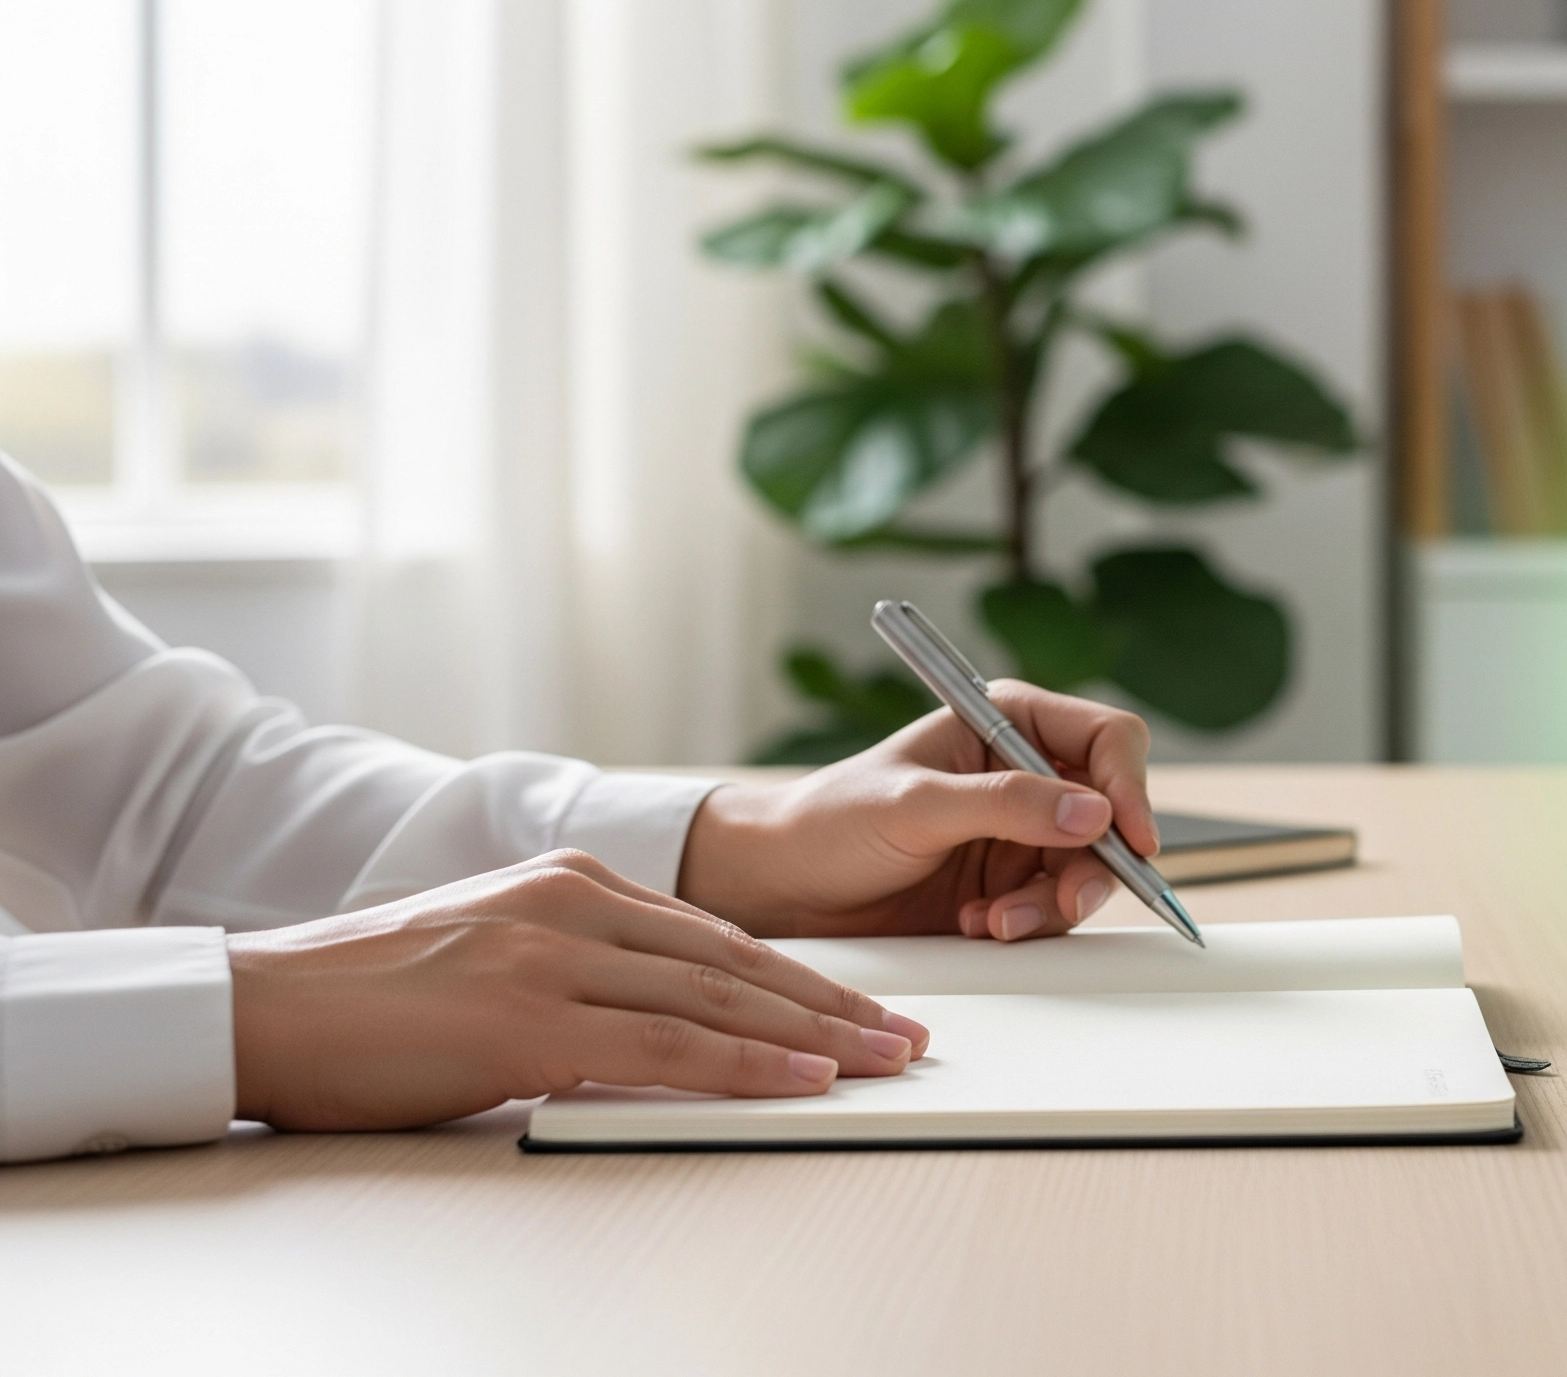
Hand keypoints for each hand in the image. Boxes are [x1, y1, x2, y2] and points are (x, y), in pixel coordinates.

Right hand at [229, 850, 929, 1130]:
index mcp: (573, 884)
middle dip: (832, 1005)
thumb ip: (579, 971)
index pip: (717, 936)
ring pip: (717, 999)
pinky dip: (744, 1065)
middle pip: (738, 962)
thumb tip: (659, 1018)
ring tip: (882, 1063)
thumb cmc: (371, 1000)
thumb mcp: (494, 958)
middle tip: (906, 1038)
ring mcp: (554, 957)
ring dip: (813, 1037)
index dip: (799, 978)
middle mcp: (576, 905)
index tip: (861, 1009)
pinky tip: (801, 1079)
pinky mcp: (528, 1018)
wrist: (262, 1006)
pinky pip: (664, 1044)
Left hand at [675, 682, 1156, 941]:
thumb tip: (1094, 812)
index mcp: (1008, 722)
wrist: (783, 889)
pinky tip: (978, 924)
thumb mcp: (916, 806)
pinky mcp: (1008, 885)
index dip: (1129, 785)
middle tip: (1061, 901)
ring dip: (1051, 903)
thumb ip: (1006, 805)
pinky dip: (1027, 924)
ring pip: (1087, 870)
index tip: (1129, 837)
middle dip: (1090, 864)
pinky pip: (1053, 908)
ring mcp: (1020, 834)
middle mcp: (1025, 774)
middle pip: (1111, 814)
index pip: (1106, 739)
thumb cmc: (830, 822)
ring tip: (994, 920)